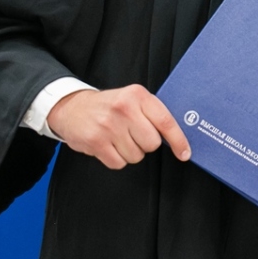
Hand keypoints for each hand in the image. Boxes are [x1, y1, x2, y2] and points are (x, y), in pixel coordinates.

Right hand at [46, 84, 190, 169]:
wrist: (72, 107)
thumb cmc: (109, 105)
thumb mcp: (133, 98)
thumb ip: (153, 112)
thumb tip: (177, 136)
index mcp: (138, 95)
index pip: (166, 122)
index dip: (178, 140)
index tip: (185, 153)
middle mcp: (124, 109)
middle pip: (152, 143)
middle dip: (146, 144)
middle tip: (133, 135)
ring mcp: (108, 125)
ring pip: (136, 156)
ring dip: (130, 152)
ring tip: (118, 138)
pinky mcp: (95, 141)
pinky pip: (119, 163)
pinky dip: (116, 159)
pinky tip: (109, 145)